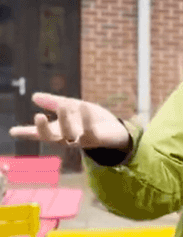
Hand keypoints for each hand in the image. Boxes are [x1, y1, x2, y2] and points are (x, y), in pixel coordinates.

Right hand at [8, 92, 129, 148]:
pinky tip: (84, 106)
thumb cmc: (91, 119)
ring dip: (65, 121)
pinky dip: (87, 119)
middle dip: (43, 128)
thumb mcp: (72, 107)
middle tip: (38, 116)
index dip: (26, 132)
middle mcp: (67, 138)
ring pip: (69, 135)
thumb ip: (54, 103)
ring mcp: (81, 140)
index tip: (12, 131)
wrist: (116, 129)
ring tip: (63, 106)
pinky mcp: (96, 139)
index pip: (39, 133)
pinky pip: (90, 131)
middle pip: (51, 137)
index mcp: (59, 131)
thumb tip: (34, 96)